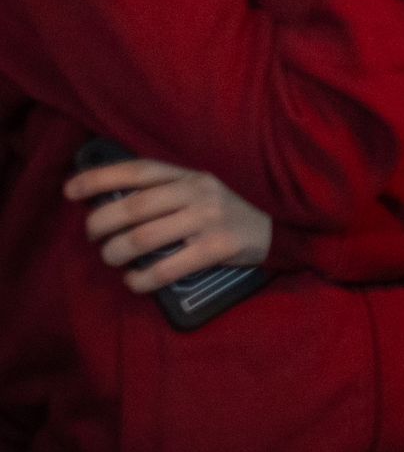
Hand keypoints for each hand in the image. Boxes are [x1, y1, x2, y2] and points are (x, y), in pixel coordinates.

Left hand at [64, 160, 272, 293]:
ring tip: (112, 258)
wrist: (286, 225)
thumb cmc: (236, 207)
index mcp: (191, 173)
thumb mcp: (205, 186)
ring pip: (144, 238)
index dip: (100, 178)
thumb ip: (170, 189)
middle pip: (133, 207)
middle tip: (93, 236)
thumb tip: (116, 202)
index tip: (69, 190)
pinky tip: (134, 281)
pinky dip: (142, 279)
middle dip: (100, 224)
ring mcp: (209, 219)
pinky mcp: (218, 248)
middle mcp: (198, 191)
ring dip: (116, 252)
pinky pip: (168, 267)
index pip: (138, 170)